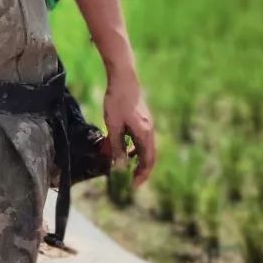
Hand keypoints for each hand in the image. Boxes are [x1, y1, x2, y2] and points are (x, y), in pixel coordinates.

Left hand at [104, 71, 156, 188]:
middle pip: (149, 156)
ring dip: (137, 158)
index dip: (142, 175)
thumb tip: (120, 167)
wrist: (124, 77)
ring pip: (145, 147)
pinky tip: (124, 146)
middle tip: (132, 180)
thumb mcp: (113, 125)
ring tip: (124, 164)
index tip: (133, 186)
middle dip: (141, 169)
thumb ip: (117, 147)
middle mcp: (150, 130)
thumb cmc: (116, 101)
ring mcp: (148, 123)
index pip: (148, 161)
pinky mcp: (143, 118)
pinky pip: (141, 138)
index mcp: (145, 134)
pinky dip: (135, 146)